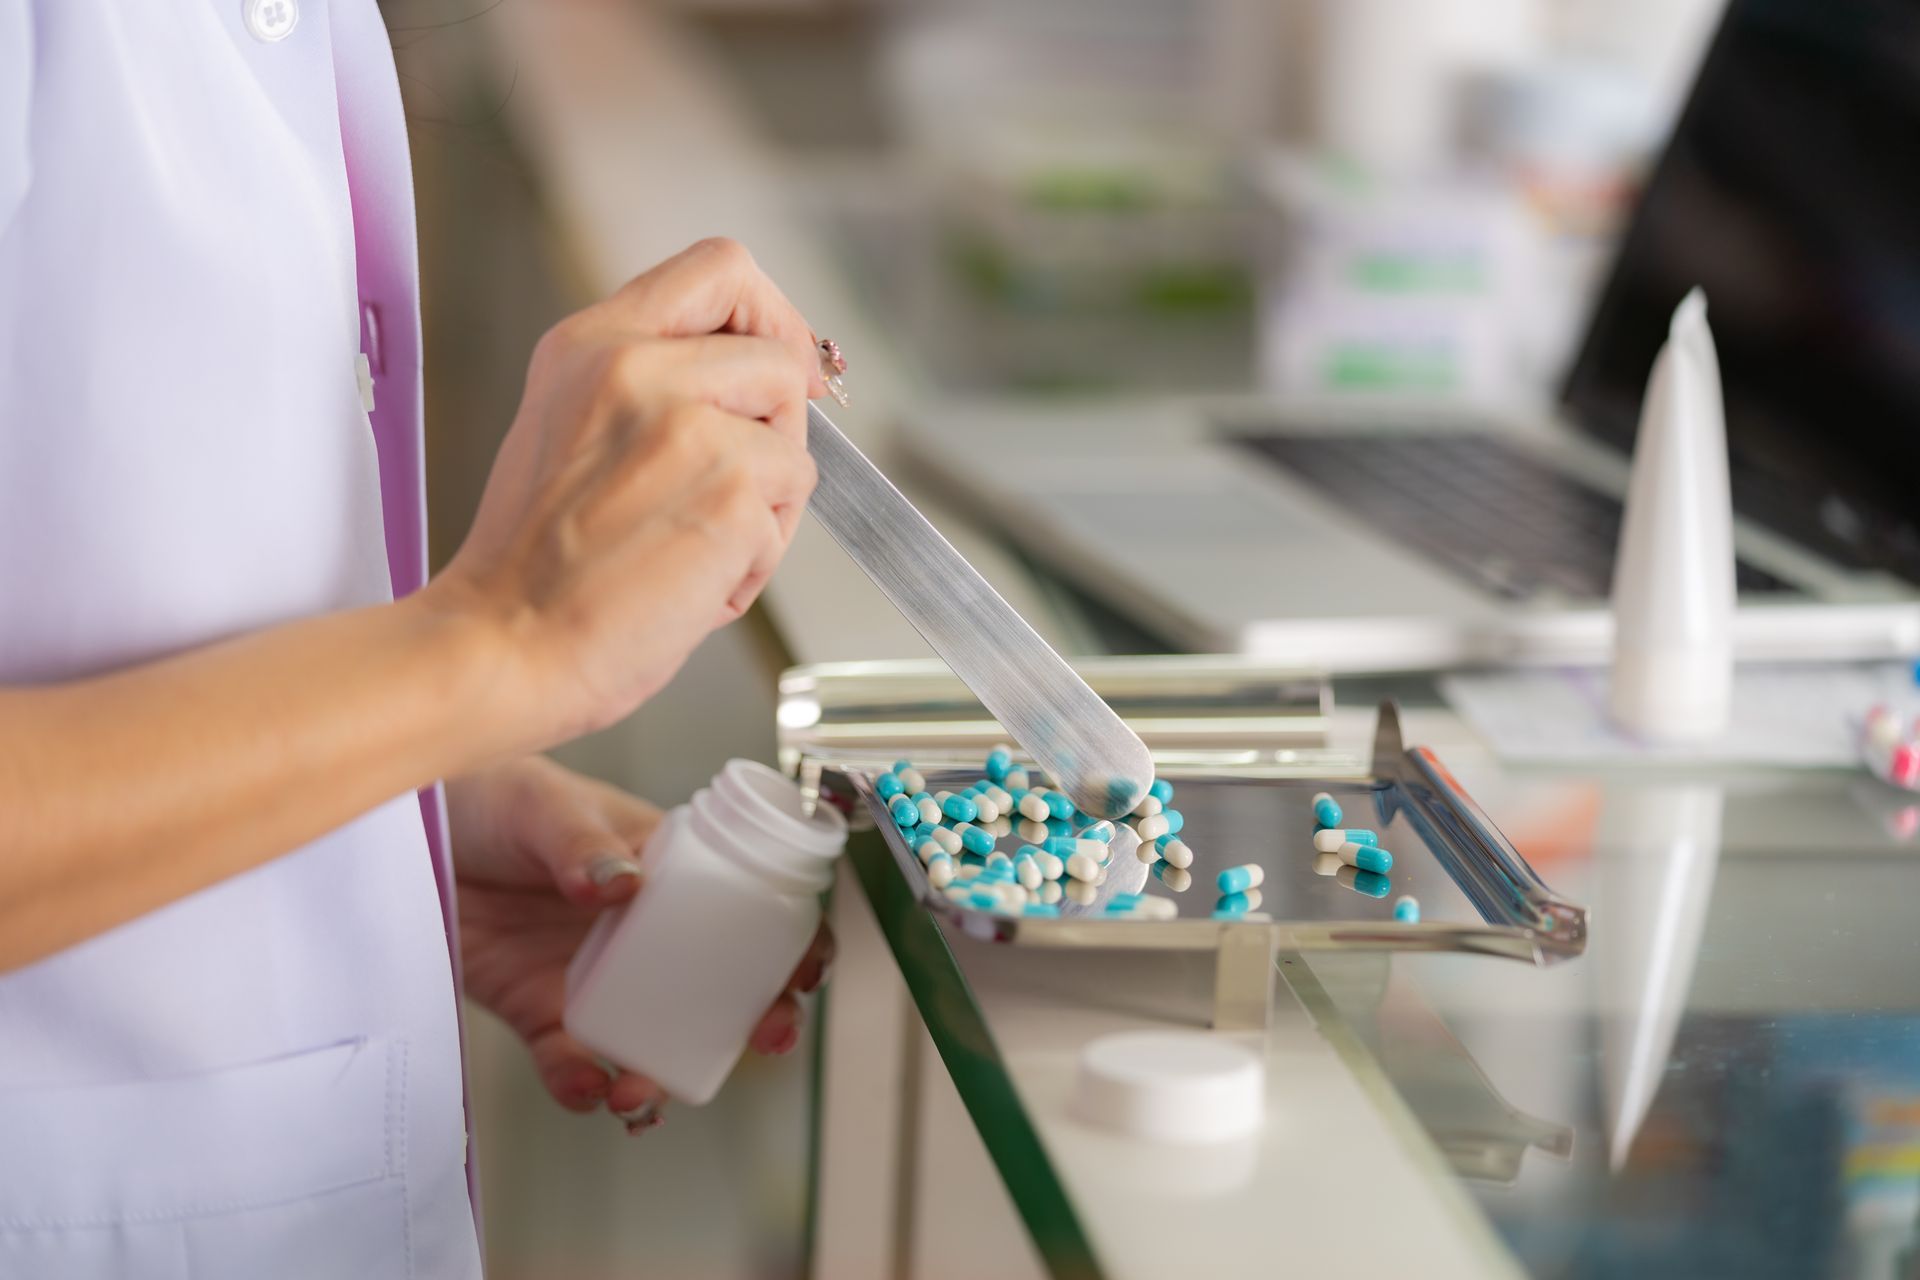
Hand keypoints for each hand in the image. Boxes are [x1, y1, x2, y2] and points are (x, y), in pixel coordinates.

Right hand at [422, 238, 826, 758]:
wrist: (501, 645)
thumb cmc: (535, 567)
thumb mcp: (571, 426)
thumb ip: (653, 383)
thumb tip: (766, 373)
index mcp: (593, 343)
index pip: (720, 267)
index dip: (774, 315)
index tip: (783, 366)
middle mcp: (637, 369)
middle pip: (781, 360)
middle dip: (774, 435)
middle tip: (715, 494)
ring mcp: (688, 425)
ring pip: (794, 449)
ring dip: (764, 509)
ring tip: (688, 546)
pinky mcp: (729, 490)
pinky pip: (785, 518)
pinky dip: (753, 564)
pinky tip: (687, 583)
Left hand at [448, 755, 833, 1132]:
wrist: (405, 832)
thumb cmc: (488, 794)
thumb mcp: (544, 805)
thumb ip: (583, 844)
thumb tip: (621, 883)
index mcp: (665, 869)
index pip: (747, 906)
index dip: (790, 942)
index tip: (807, 970)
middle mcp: (640, 931)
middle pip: (719, 987)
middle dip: (751, 1022)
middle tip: (764, 1038)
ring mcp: (594, 976)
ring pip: (654, 1039)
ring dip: (663, 1074)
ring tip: (645, 1092)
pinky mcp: (539, 1011)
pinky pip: (572, 1063)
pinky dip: (584, 1086)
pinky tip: (587, 1089)